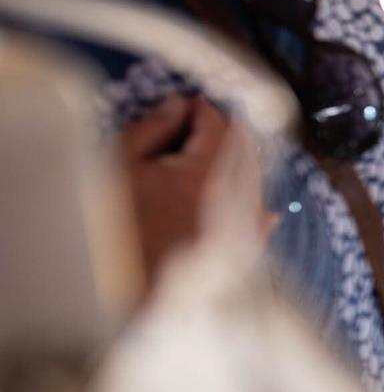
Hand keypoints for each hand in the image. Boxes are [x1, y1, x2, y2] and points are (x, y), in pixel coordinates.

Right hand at [118, 95, 253, 293]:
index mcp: (204, 175)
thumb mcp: (119, 166)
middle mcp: (230, 202)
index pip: (217, 128)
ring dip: (246, 167)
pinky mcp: (232, 259)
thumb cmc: (108, 223)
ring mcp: (235, 232)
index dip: (204, 110)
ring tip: (233, 152)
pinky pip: (257, 232)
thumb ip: (152, 130)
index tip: (192, 103)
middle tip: (215, 121)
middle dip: (230, 134)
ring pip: (254, 190)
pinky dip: (258, 216)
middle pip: (244, 156)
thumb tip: (178, 105)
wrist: (109, 289)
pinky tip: (268, 213)